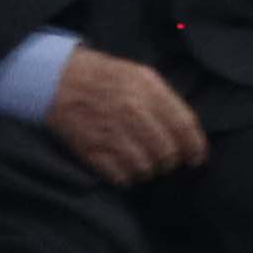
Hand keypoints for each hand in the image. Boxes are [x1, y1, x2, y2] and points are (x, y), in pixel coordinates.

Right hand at [45, 45, 209, 185]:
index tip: (196, 159)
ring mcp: (110, 133)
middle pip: (166, 152)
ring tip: (140, 161)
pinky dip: (124, 177)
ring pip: (145, 168)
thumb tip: (189, 133)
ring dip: (146, 170)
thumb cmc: (103, 77)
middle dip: (169, 161)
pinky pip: (120, 177)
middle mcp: (132, 112)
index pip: (184, 125)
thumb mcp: (140, 75)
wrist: (55, 79)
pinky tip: (121, 167)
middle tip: (163, 160)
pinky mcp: (90, 150)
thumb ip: (165, 100)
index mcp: (147, 90)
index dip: (195, 146)